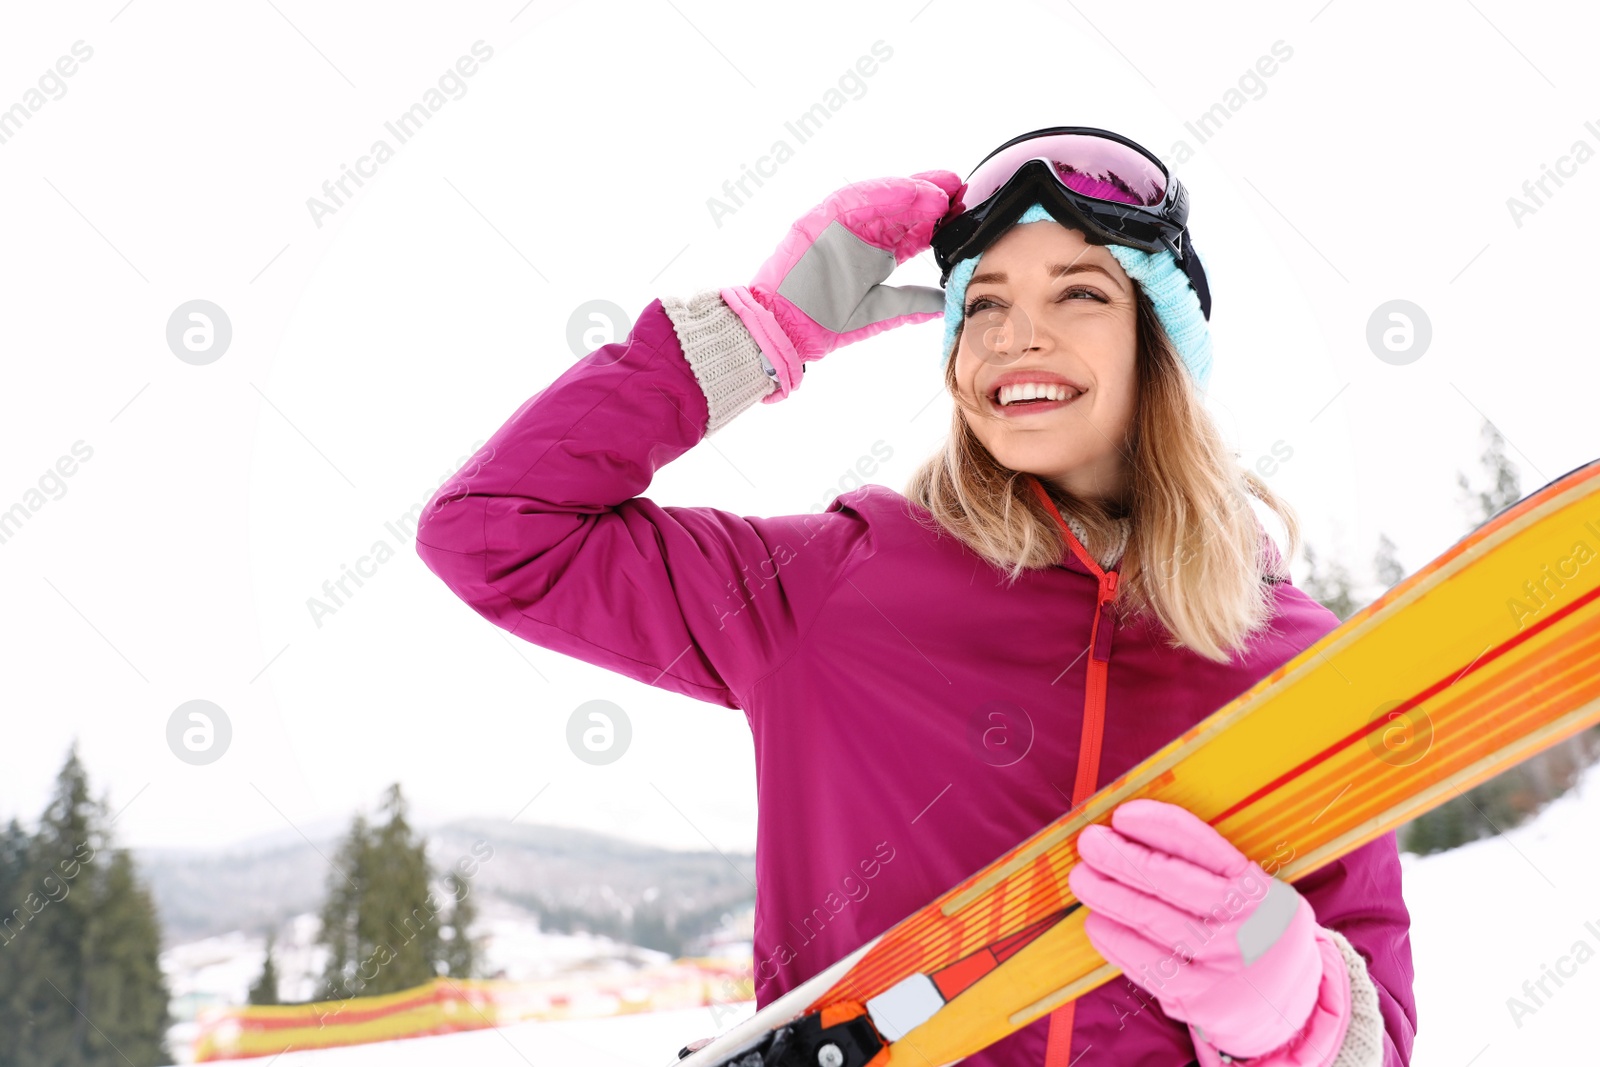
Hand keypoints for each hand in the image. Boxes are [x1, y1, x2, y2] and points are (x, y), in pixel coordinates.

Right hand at [722, 171, 961, 401]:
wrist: (781, 331)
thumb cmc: (821, 324)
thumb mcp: (877, 311)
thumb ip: (910, 303)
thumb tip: (945, 302)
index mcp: (872, 255)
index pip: (911, 231)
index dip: (937, 220)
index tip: (964, 214)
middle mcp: (858, 235)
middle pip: (900, 208)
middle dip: (931, 197)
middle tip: (961, 189)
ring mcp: (838, 225)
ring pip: (880, 198)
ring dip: (912, 191)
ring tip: (942, 188)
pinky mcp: (818, 220)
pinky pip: (854, 199)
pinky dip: (883, 193)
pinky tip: (910, 189)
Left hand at [1066, 799, 1352, 1064]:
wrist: (1291, 1008)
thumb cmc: (1256, 932)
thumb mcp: (1256, 895)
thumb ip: (1211, 869)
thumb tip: (1135, 834)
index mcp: (1260, 892)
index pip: (1203, 848)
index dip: (1158, 827)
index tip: (1122, 815)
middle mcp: (1246, 929)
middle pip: (1170, 884)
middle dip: (1122, 859)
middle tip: (1090, 843)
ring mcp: (1222, 968)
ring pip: (1151, 922)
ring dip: (1108, 896)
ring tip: (1082, 878)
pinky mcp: (1199, 1001)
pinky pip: (1145, 964)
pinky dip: (1115, 940)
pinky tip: (1097, 922)